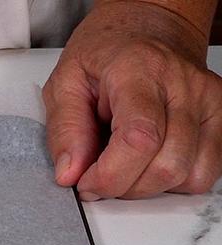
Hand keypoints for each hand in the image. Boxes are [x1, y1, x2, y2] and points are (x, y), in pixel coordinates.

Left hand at [42, 0, 221, 198]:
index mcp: (139, 72)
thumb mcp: (65, 83)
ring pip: (187, 175)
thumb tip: (69, 173)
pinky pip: (204, 174)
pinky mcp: (221, 118)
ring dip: (148, 186)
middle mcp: (183, 86)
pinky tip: (150, 162)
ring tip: (125, 165)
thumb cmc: (106, 56)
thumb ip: (65, 130)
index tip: (86, 182)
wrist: (146, 32)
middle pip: (166, 165)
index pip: (139, 139)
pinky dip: (173, 182)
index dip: (110, 175)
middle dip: (124, 186)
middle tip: (99, 174)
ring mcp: (208, 102)